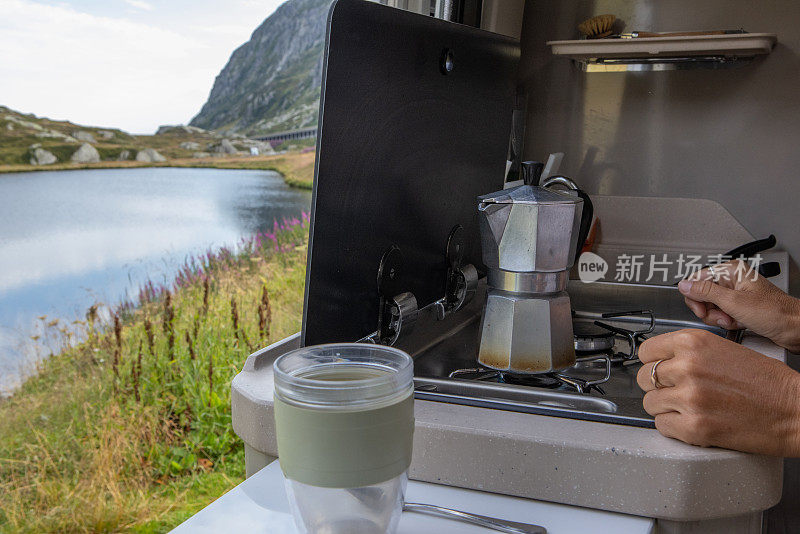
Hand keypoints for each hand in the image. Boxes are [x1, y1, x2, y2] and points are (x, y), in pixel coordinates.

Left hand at [637, 328, 799, 455]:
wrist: (796, 410)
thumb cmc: (768, 383)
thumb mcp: (724, 349)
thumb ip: (690, 352)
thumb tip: (663, 360)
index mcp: (693, 343)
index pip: (646, 351)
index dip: (652, 362)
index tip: (658, 369)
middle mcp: (687, 367)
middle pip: (644, 378)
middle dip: (657, 386)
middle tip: (675, 390)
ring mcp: (689, 398)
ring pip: (650, 403)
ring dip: (665, 407)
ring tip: (688, 407)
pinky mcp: (695, 427)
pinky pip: (662, 426)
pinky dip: (673, 426)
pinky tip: (692, 421)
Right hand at [678, 260, 799, 352]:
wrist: (795, 328)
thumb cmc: (775, 313)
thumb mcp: (734, 302)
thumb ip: (705, 292)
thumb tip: (683, 285)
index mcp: (731, 271)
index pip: (696, 280)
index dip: (695, 298)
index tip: (702, 310)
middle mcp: (732, 279)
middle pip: (702, 295)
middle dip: (710, 310)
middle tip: (723, 317)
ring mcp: (735, 293)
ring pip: (710, 307)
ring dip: (720, 318)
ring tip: (734, 320)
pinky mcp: (738, 306)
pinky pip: (721, 314)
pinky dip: (727, 322)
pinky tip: (739, 323)